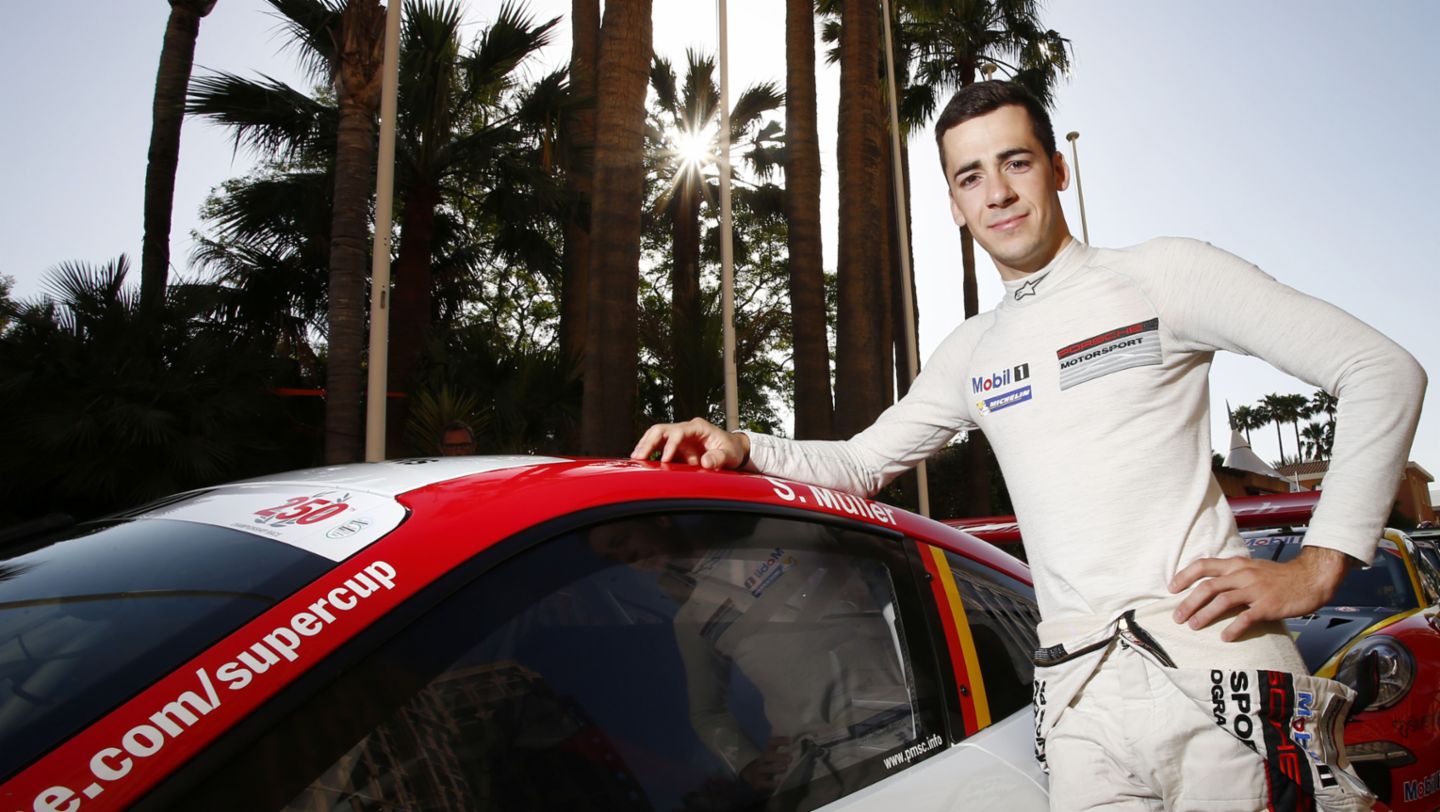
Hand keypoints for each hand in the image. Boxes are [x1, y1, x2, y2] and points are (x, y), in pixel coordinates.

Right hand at [631, 417, 750, 469]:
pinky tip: (641, 461)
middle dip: (649, 441)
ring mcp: (679, 438)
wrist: (732, 449)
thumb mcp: (730, 455)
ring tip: (635, 459)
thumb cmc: (731, 450)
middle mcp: (685, 429)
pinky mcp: (675, 447)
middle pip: (661, 429)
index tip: (665, 459)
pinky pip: (658, 446)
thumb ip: (719, 458)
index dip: (670, 445)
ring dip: (645, 445)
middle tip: (639, 456)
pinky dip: (649, 452)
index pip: (679, 431)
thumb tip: (705, 462)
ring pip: (656, 435)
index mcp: (698, 427)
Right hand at [739, 737, 791, 789]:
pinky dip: (771, 783)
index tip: (790, 741)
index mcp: (761, 750)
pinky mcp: (756, 782)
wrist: (749, 775)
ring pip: (763, 769)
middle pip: (766, 756)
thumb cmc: (764, 761)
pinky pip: (763, 783)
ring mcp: (756, 771)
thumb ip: (776, 745)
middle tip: (790, 759)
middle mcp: (758, 760)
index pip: (769, 743)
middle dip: (778, 757)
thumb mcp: (768, 751)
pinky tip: (779, 782)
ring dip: (775, 769)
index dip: (779, 741)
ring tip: (785, 768)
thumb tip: (790, 739)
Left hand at [1169, 546, 1352, 641]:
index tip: (1171, 588)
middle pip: (1208, 586)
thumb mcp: (1252, 568)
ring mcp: (1256, 590)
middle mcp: (1243, 575)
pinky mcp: (1268, 605)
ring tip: (1193, 626)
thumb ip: (1232, 574)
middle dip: (1188, 602)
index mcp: (1236, 564)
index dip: (1184, 576)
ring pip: (1222, 600)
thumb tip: (1208, 585)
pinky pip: (1246, 617)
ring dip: (1204, 614)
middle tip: (1176, 617)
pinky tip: (1225, 637)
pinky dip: (1233, 628)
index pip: (1203, 565)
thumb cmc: (1279, 576)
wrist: (1310, 578)